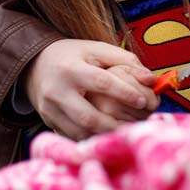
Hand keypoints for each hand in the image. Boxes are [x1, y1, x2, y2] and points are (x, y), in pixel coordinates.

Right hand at [24, 39, 156, 139]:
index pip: (101, 82)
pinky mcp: (48, 121)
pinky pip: (72, 137)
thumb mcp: (97, 49)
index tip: (143, 101)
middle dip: (114, 125)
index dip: (124, 93)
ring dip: (104, 136)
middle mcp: (57, 91)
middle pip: (88, 116)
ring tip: (126, 135)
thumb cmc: (75, 56)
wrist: (36, 65)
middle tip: (136, 128)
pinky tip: (108, 137)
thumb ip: (126, 60)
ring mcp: (50, 109)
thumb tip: (152, 79)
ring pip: (79, 131)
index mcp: (71, 68)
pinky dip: (91, 139)